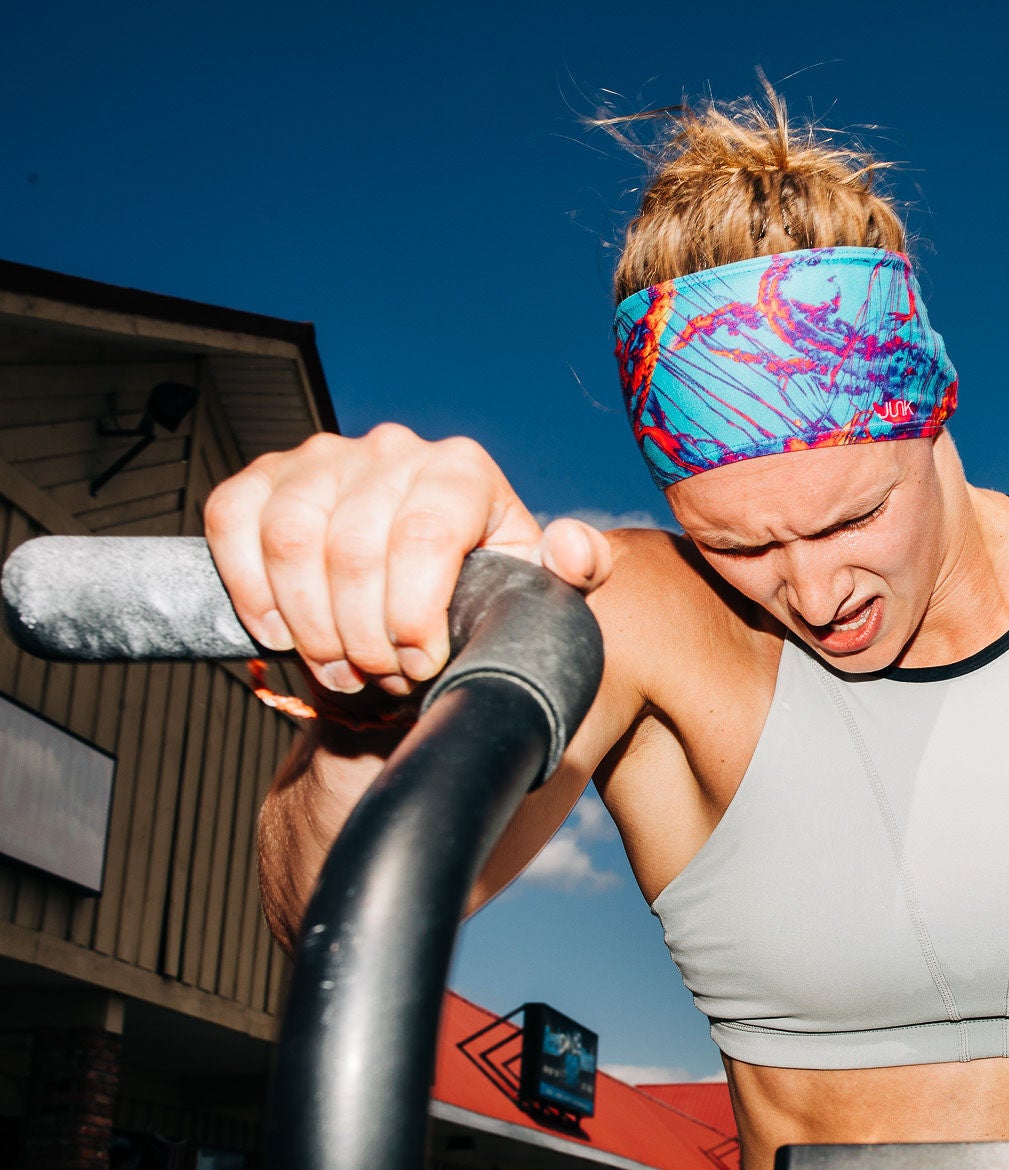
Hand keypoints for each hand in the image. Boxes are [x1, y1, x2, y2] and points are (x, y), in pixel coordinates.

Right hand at [205, 424, 611, 696]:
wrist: (421, 615)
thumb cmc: (482, 599)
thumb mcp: (537, 593)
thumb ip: (574, 572)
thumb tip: (573, 546)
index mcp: (463, 470)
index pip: (426, 534)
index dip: (412, 613)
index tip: (417, 664)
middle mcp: (393, 449)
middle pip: (353, 546)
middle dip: (360, 633)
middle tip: (378, 679)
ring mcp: (324, 457)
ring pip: (290, 539)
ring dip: (307, 622)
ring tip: (338, 667)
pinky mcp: (265, 477)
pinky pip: (233, 520)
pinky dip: (249, 587)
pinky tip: (278, 631)